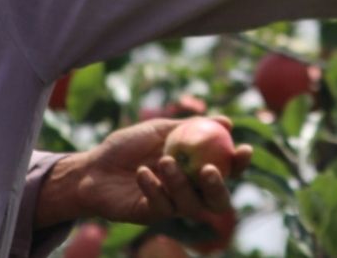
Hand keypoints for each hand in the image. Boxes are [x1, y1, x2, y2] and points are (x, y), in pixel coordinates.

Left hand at [34, 116, 252, 227]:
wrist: (92, 167)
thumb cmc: (126, 146)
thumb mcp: (159, 130)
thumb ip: (191, 127)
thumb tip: (226, 121)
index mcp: (194, 169)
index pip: (226, 171)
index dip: (239, 164)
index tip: (243, 149)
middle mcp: (188, 191)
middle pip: (217, 200)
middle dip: (218, 187)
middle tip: (209, 169)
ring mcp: (171, 206)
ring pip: (190, 204)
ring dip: (179, 183)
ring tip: (163, 161)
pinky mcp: (151, 216)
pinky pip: (161, 207)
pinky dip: (153, 188)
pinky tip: (141, 173)